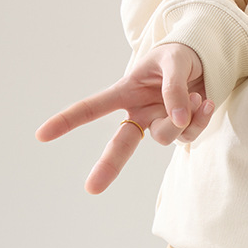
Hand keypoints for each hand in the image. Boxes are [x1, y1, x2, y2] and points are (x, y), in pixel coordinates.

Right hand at [36, 43, 214, 193]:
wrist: (203, 63)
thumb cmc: (178, 58)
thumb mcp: (173, 62)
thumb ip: (174, 89)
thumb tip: (178, 119)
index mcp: (125, 93)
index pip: (93, 108)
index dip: (68, 121)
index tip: (42, 135)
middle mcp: (140, 114)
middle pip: (121, 145)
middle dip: (107, 166)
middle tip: (91, 189)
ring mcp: (161, 125)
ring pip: (166, 136)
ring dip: (183, 117)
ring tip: (194, 95)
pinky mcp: (182, 132)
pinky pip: (191, 133)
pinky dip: (201, 117)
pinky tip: (205, 102)